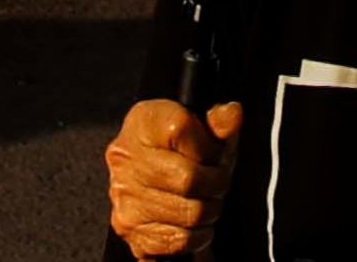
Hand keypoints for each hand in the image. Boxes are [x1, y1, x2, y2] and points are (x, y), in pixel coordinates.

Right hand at [104, 98, 243, 256]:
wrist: (151, 175)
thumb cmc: (180, 149)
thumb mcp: (202, 127)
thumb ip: (218, 121)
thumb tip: (231, 115)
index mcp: (142, 123)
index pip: (181, 130)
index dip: (209, 146)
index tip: (215, 154)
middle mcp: (126, 159)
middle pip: (189, 179)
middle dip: (216, 184)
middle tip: (217, 182)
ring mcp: (125, 196)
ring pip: (190, 213)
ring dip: (209, 211)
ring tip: (205, 200)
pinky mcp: (130, 229)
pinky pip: (178, 240)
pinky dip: (195, 236)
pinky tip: (192, 222)